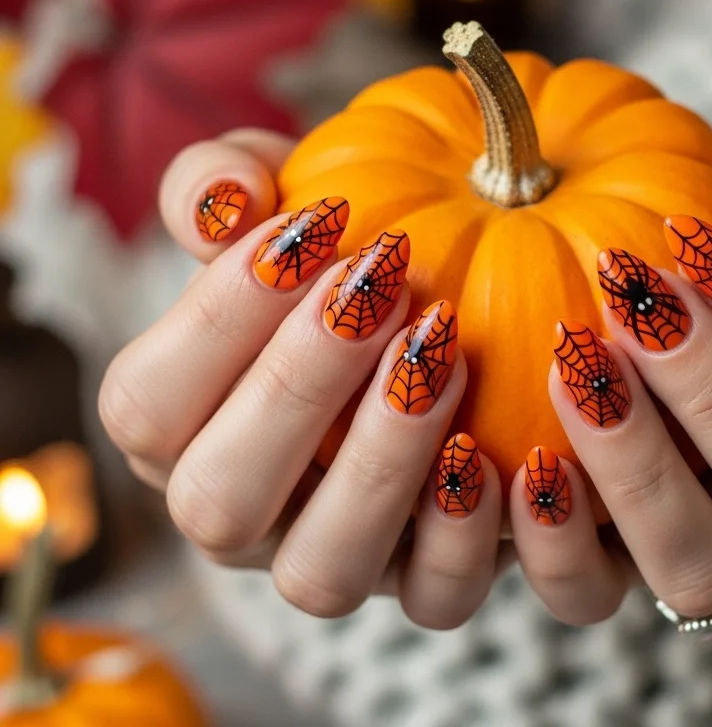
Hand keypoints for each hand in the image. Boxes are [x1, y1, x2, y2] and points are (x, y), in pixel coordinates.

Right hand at [100, 130, 506, 627]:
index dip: (216, 321)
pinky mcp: (420, 578)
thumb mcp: (280, 199)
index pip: (145, 408)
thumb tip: (221, 198)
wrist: (429, 308)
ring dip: (381, 464)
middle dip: (297, 387)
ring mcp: (330, 557)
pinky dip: (465, 532)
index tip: (309, 230)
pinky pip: (434, 598)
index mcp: (179, 430)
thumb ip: (224, 183)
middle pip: (218, 502)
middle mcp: (241, 515)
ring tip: (440, 353)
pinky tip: (495, 443)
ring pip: (322, 573)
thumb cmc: (333, 255)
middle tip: (379, 283)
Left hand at [509, 125, 711, 625]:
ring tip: (574, 363)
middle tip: (632, 292)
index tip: (704, 241)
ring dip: (641, 469)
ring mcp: (700, 540)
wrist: (608, 265)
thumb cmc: (701, 220)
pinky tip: (524, 454)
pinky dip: (556, 538)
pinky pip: (591, 594)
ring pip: (705, 570)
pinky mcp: (606, 567)